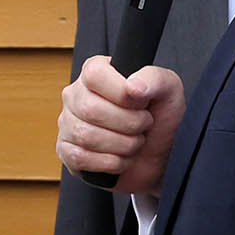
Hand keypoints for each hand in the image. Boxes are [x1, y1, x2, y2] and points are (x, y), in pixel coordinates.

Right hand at [57, 55, 185, 197]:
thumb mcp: (168, 90)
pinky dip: (109, 163)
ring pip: (86, 136)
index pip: (95, 75)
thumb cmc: (159, 117)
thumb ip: (154, 79)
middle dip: (128, 124)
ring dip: (122, 145)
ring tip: (134, 142)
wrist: (156, 155)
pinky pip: (80, 158)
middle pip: (91, 109)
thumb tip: (133, 87)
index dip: (122, 93)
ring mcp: (67, 123)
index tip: (142, 103)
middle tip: (143, 126)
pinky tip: (121, 158)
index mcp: (95, 71)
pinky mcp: (66, 150)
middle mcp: (76, 94)